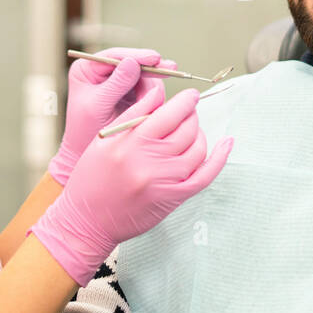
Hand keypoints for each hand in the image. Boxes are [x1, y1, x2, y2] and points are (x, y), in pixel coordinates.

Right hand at [30, 87, 233, 285]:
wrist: (86, 221)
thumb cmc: (92, 178)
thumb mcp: (104, 140)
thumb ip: (133, 115)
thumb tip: (160, 92)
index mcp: (129, 141)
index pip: (167, 112)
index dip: (184, 101)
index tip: (189, 95)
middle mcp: (147, 160)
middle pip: (186, 128)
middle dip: (192, 116)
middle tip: (189, 113)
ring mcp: (163, 180)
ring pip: (197, 149)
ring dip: (200, 135)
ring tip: (193, 131)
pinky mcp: (172, 199)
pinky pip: (204, 176)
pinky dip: (219, 158)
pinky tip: (226, 144)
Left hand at [47, 47, 176, 185]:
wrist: (85, 153)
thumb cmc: (84, 132)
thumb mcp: (97, 107)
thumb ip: (114, 85)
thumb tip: (132, 62)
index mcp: (86, 69)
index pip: (114, 56)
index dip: (136, 55)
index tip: (154, 58)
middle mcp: (101, 72)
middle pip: (132, 62)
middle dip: (151, 67)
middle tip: (172, 67)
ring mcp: (116, 82)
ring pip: (142, 75)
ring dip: (152, 86)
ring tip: (154, 102)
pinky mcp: (128, 93)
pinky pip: (146, 88)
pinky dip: (153, 95)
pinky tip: (156, 104)